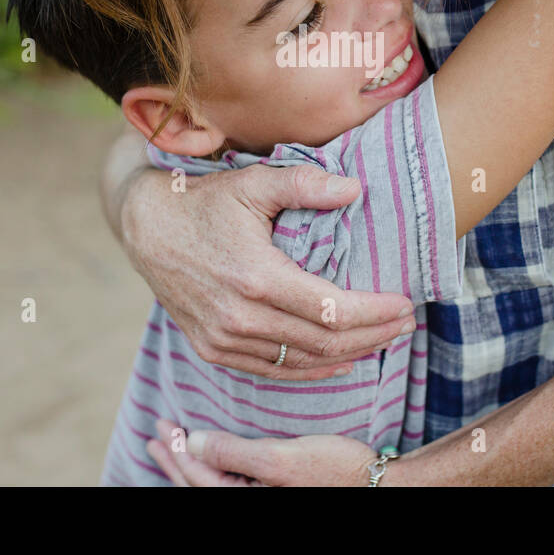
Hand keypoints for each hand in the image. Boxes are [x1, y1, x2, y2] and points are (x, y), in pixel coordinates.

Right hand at [116, 160, 415, 379]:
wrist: (146, 228)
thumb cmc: (205, 201)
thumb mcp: (254, 183)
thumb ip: (304, 184)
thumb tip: (355, 188)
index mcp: (255, 277)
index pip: (332, 310)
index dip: (375, 312)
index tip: (405, 305)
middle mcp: (239, 317)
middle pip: (324, 342)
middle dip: (373, 335)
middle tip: (406, 323)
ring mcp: (224, 339)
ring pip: (302, 363)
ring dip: (349, 355)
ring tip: (384, 339)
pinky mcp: (213, 349)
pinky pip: (272, 371)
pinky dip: (312, 370)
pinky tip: (340, 361)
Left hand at [147, 419, 377, 486]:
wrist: (378, 484)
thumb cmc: (335, 471)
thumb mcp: (281, 458)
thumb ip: (233, 452)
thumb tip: (191, 441)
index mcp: (245, 501)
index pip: (196, 477)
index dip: (176, 449)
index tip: (162, 423)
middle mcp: (250, 503)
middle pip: (199, 486)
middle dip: (174, 460)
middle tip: (156, 434)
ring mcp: (262, 499)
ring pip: (212, 486)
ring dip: (190, 465)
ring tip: (173, 447)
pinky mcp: (274, 493)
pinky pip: (229, 485)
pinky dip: (213, 470)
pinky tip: (212, 457)